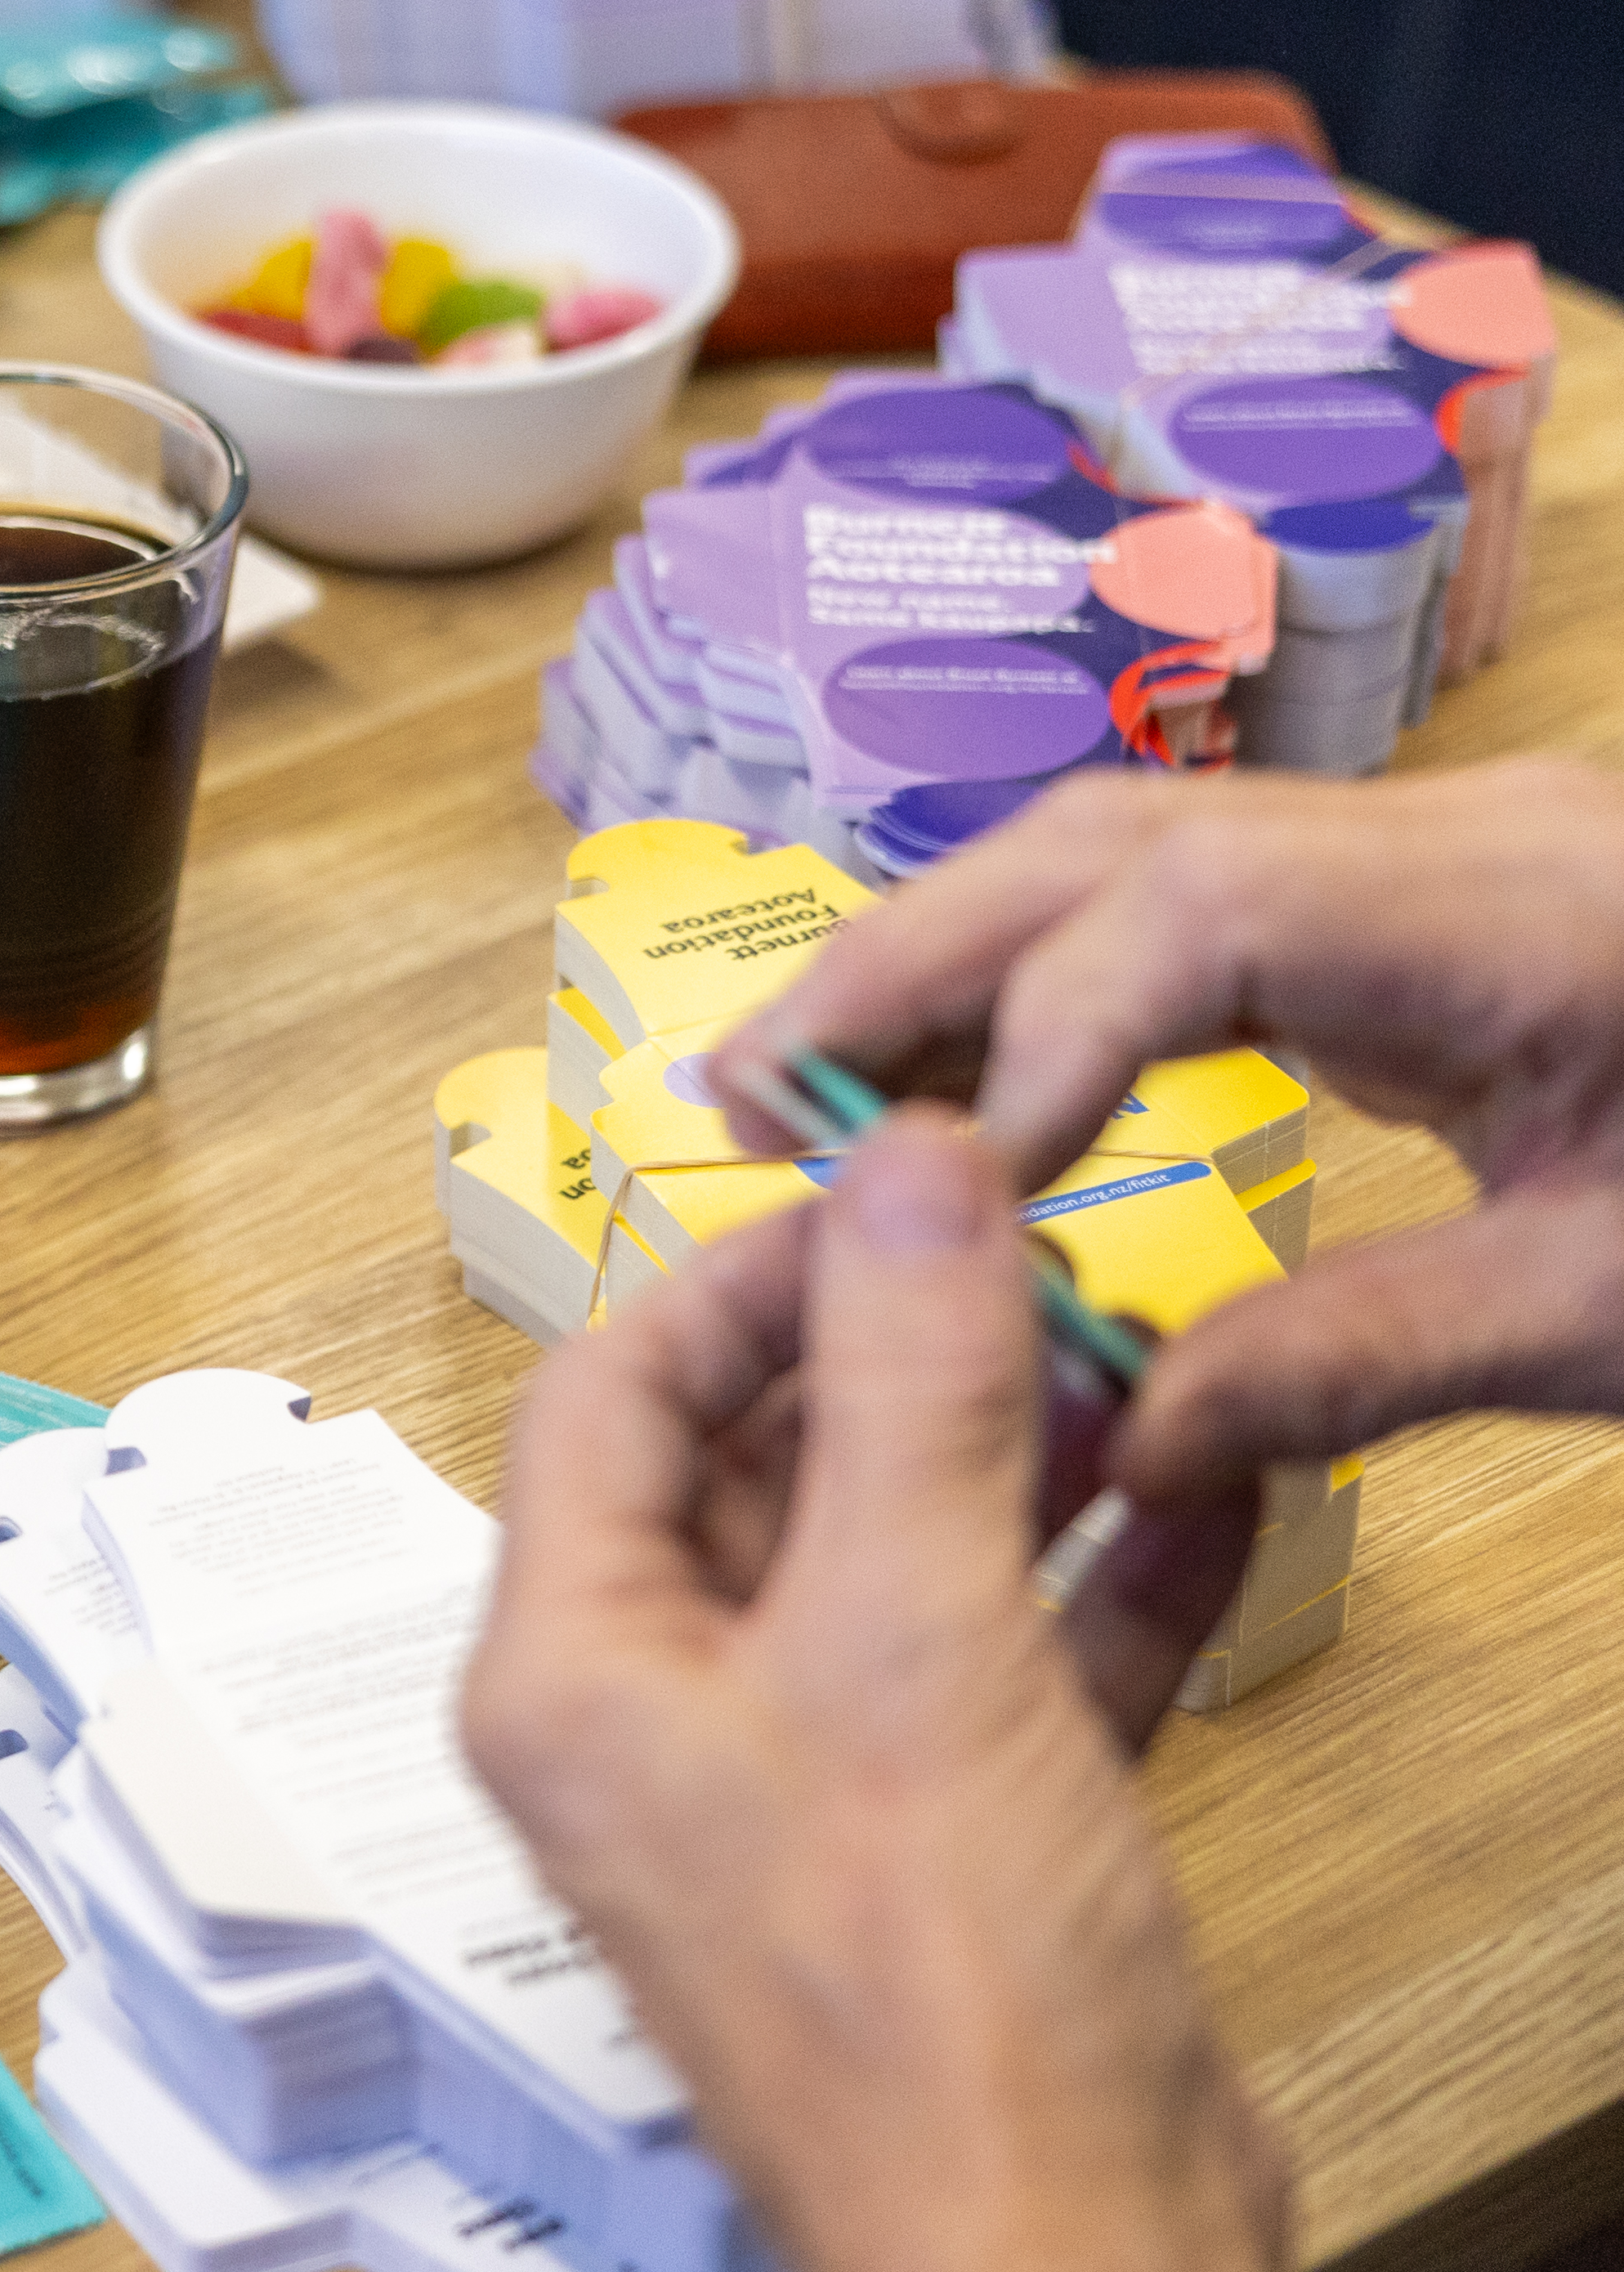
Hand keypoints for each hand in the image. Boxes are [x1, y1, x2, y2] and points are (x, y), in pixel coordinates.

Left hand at [466, 1118, 1341, 2271]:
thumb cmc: (942, 1989)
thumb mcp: (917, 1630)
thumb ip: (912, 1384)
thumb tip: (906, 1166)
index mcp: (567, 1669)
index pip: (607, 1392)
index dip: (746, 1275)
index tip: (895, 1193)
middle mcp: (651, 1724)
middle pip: (738, 1465)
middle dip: (888, 1356)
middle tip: (1037, 1258)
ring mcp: (795, 1792)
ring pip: (880, 1557)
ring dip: (1003, 1450)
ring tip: (1134, 1350)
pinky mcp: (937, 1853)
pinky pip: (997, 1663)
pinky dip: (1091, 1576)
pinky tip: (1209, 1487)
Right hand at [724, 758, 1623, 1500]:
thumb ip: (1355, 1364)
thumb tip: (1118, 1436)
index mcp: (1525, 911)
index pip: (1179, 919)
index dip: (1025, 1045)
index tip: (931, 1196)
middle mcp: (1467, 835)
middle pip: (1108, 841)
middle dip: (909, 960)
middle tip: (746, 1091)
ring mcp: (1452, 850)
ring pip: (1132, 850)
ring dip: (962, 962)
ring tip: (822, 1087)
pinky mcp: (1441, 902)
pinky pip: (1201, 901)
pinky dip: (1065, 983)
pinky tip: (995, 1088)